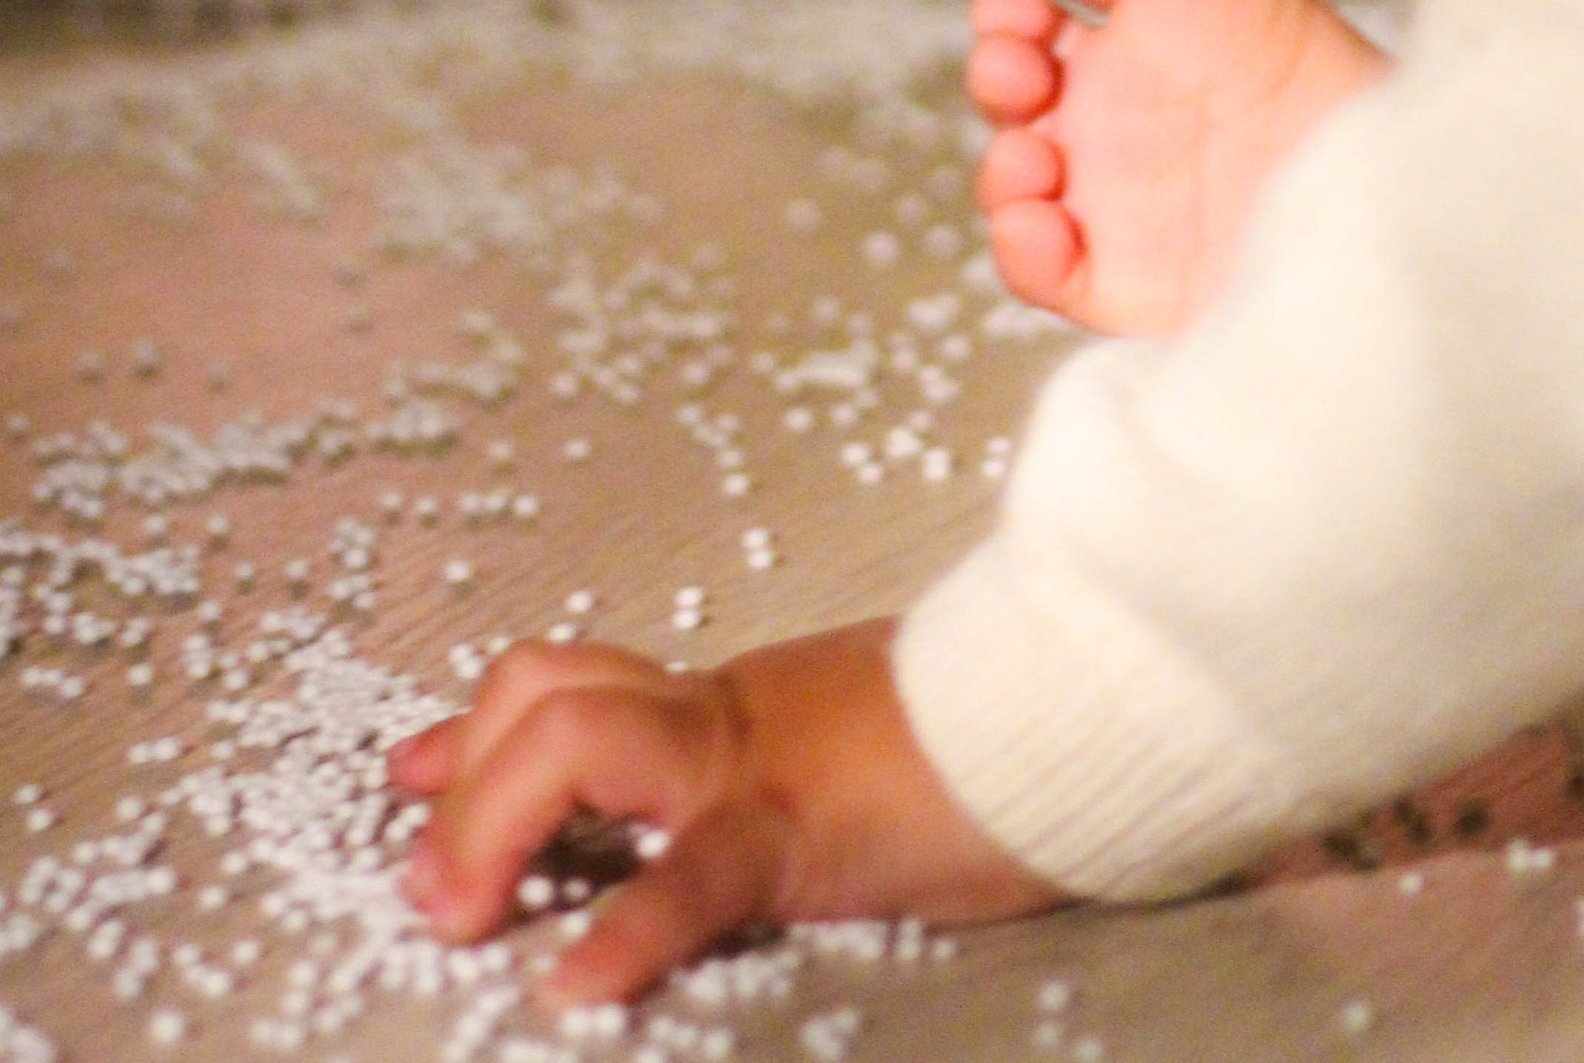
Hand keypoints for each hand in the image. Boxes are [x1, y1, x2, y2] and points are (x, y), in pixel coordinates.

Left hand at [391, 624, 1056, 1003]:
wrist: (1087, 695)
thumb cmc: (995, 742)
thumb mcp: (861, 749)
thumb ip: (787, 769)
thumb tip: (737, 817)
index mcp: (738, 708)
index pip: (580, 680)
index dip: (479, 725)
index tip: (412, 767)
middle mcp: (729, 718)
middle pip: (553, 694)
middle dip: (463, 786)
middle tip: (427, 886)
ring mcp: (760, 763)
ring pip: (586, 738)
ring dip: (493, 823)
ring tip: (453, 910)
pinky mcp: (806, 827)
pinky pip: (696, 873)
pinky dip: (628, 929)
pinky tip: (580, 986)